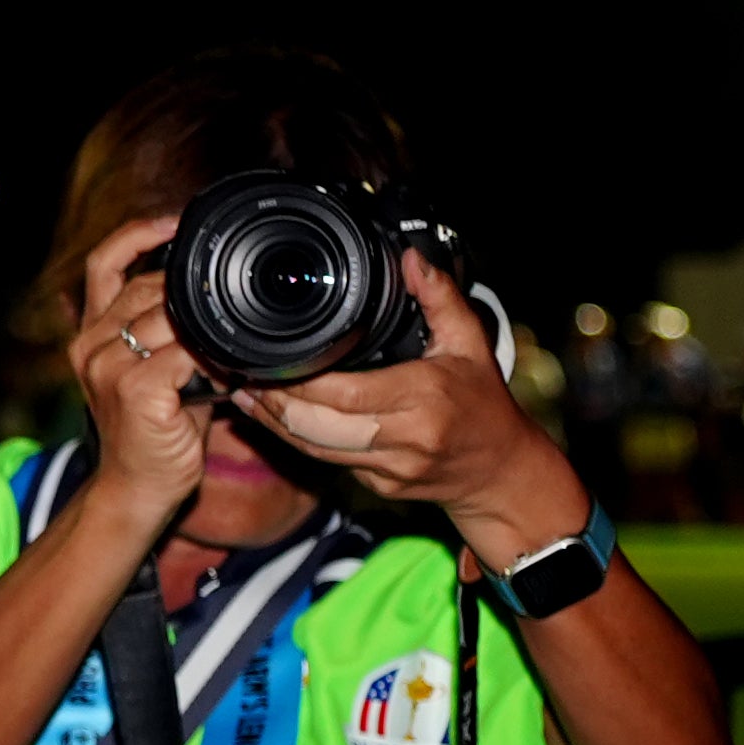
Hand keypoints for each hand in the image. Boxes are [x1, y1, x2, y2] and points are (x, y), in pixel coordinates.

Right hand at [62, 212, 214, 542]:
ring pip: (169, 316)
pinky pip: (184, 353)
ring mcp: (107, 366)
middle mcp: (90, 343)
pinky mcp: (133, 389)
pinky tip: (225, 370)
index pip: (107, 263)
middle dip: (193, 294)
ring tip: (229, 350)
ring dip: (208, 330)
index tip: (177, 223)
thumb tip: (215, 299)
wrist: (138, 488)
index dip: (142, 235)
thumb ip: (171, 330)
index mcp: (89, 332)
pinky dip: (211, 358)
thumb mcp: (158, 370)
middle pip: (149, 287)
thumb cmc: (156, 431)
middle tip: (227, 314)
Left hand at [231, 252, 583, 565]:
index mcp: (424, 396)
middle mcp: (405, 436)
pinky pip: (326, 461)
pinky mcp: (377, 486)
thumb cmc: (483, 403)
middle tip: (246, 376)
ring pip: (314, 448)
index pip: (345, 393)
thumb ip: (440, 298)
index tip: (273, 360)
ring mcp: (389, 466)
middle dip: (275, 403)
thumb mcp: (470, 343)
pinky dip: (296, 439)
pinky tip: (273, 419)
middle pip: (317, 425)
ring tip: (244, 396)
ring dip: (273, 424)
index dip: (301, 380)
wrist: (498, 471)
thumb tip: (410, 258)